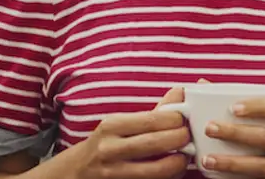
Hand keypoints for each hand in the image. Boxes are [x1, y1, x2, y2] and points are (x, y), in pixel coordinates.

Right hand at [36, 87, 191, 178]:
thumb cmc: (102, 146)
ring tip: (184, 157)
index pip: (151, 119)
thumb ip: (150, 113)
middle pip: (156, 142)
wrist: (73, 173)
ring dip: (178, 163)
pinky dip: (169, 177)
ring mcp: (115, 172)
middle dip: (181, 139)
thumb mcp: (117, 125)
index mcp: (111, 126)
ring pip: (157, 169)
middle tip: (190, 137)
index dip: (176, 119)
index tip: (185, 119)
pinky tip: (173, 172)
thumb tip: (179, 94)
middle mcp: (111, 148)